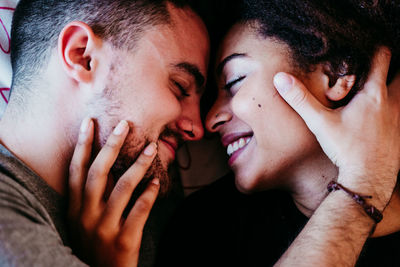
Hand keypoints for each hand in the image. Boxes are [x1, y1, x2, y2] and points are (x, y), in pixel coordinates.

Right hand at [68, 119, 159, 266]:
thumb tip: (108, 163)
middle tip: (125, 124)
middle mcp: (86, 216)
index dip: (82, 145)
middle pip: (98, 172)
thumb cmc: (93, 245)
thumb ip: (92, 196)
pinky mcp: (124, 241)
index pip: (76, 170)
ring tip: (151, 148)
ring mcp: (105, 228)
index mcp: (75, 209)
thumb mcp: (83, 221)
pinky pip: (140, 211)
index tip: (89, 122)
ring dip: (139, 165)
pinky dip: (149, 194)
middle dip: (111, 145)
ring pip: (123, 187)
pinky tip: (156, 182)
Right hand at [273, 47, 399, 209]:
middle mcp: (392, 102)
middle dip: (387, 68)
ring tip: (372, 91)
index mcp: (373, 94)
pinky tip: (376, 119)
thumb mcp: (320, 123)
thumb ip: (300, 99)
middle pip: (399, 73)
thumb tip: (280, 78)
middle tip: (370, 69)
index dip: (374, 48)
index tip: (364, 47)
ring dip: (391, 87)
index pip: (382, 57)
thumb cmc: (346, 150)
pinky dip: (392, 108)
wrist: (368, 179)